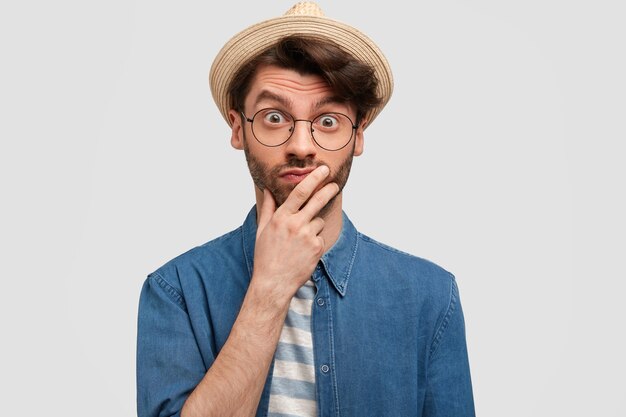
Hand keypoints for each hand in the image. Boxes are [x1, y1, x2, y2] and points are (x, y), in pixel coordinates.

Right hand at [251, 165, 339, 303]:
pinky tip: (303, 252)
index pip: (300, 192)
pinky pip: (320, 237)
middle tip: (335, 184)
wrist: (273, 282)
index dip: (313, 179)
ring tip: (299, 242)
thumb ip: (268, 208)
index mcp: (281, 217)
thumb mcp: (262, 230)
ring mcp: (307, 236)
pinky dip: (315, 242)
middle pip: (317, 201)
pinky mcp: (317, 248)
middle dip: (328, 190)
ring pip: (318, 222)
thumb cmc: (266, 256)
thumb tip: (268, 190)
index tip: (322, 170)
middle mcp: (295, 224)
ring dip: (313, 227)